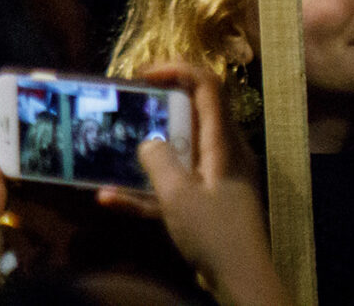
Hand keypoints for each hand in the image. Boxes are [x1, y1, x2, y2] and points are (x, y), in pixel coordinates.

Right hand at [98, 63, 290, 305]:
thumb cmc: (214, 233)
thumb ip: (157, 159)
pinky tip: (111, 197)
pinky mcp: (207, 204)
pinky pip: (174, 185)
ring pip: (178, 151)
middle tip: (122, 107)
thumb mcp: (178, 195)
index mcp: (223, 143)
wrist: (243, 283)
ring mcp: (216, 179)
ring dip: (146, 150)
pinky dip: (146, 188)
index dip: (176, 69)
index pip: (208, 85)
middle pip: (191, 114)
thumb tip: (147, 141)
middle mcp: (223, 153)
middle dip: (154, 107)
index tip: (141, 76)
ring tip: (110, 146)